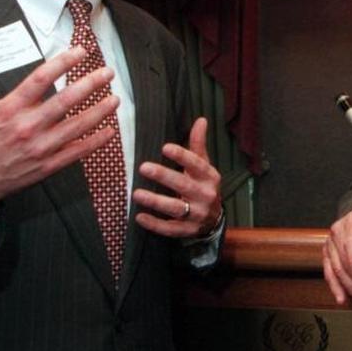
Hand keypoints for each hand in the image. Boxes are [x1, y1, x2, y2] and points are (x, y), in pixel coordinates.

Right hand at [0, 46, 120, 219]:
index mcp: (10, 108)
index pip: (41, 79)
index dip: (62, 63)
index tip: (80, 52)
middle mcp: (28, 126)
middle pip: (65, 101)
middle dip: (90, 84)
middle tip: (108, 73)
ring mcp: (39, 147)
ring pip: (76, 126)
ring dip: (99, 111)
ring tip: (115, 99)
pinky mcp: (47, 165)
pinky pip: (76, 152)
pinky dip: (95, 142)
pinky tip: (110, 131)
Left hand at [133, 117, 222, 238]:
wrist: (214, 219)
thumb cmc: (203, 186)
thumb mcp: (204, 166)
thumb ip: (198, 145)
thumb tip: (201, 119)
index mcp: (209, 177)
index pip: (197, 164)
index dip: (182, 156)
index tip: (164, 147)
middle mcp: (205, 195)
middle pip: (184, 186)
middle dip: (163, 176)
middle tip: (143, 167)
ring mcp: (197, 215)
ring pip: (176, 209)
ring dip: (156, 201)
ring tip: (136, 193)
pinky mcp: (187, 231)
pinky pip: (170, 229)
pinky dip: (154, 224)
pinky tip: (139, 217)